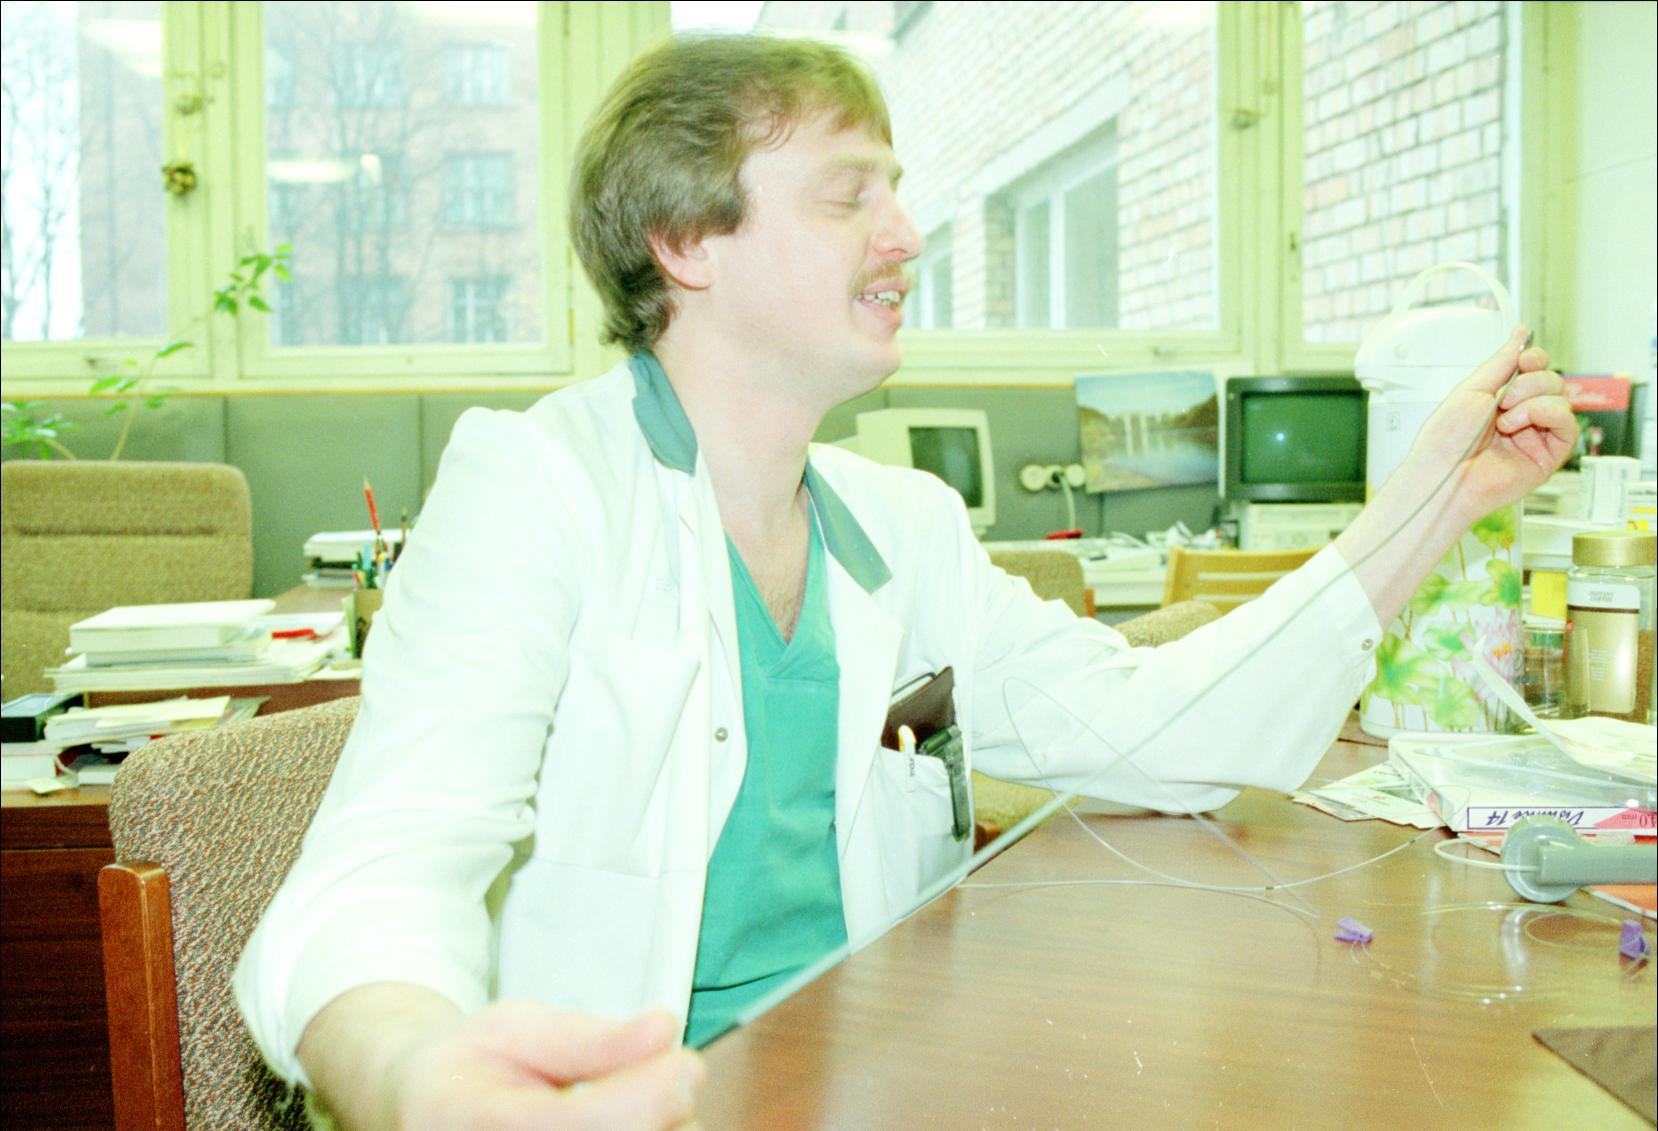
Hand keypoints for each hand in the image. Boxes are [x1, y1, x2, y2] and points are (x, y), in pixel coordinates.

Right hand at [384, 1003, 703, 1129]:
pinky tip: (627, 1127)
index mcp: (480, 1124)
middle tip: (665, 1076)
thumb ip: (590, 1038)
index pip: (591, 1124)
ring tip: (628, 1105)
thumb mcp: (514, 1027)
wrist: (417, 1111)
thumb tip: (661, 1032)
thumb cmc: (464, 1071)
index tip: (684, 1061)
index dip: (653, 1092)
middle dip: (666, 1113)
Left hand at [1404, 325, 1577, 521]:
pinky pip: (1567, 425)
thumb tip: (1521, 334)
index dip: (1535, 358)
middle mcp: (1522, 416)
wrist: (1444, 473)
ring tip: (1505, 419)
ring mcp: (1536, 435)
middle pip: (1552, 380)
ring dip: (1533, 400)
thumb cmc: (1446, 439)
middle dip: (1531, 381)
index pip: (1535, 369)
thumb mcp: (1472, 389)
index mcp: (1502, 398)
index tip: (1525, 359)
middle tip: (1504, 397)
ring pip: (1561, 399)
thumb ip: (1501, 361)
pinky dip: (1548, 414)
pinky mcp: (1548, 456)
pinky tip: (1524, 422)